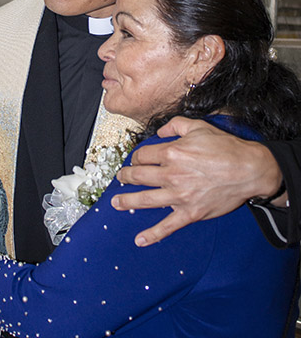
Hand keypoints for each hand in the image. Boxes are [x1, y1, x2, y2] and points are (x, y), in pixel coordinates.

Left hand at [112, 116, 281, 245]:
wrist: (249, 169)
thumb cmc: (225, 148)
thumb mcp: (198, 126)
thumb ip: (175, 126)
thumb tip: (160, 132)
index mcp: (172, 153)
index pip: (143, 156)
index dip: (136, 157)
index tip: (136, 159)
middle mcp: (171, 175)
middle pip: (138, 176)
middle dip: (126, 177)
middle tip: (121, 178)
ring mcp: (179, 196)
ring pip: (145, 200)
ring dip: (128, 201)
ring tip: (116, 203)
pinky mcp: (190, 213)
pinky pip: (167, 226)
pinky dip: (153, 234)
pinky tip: (140, 239)